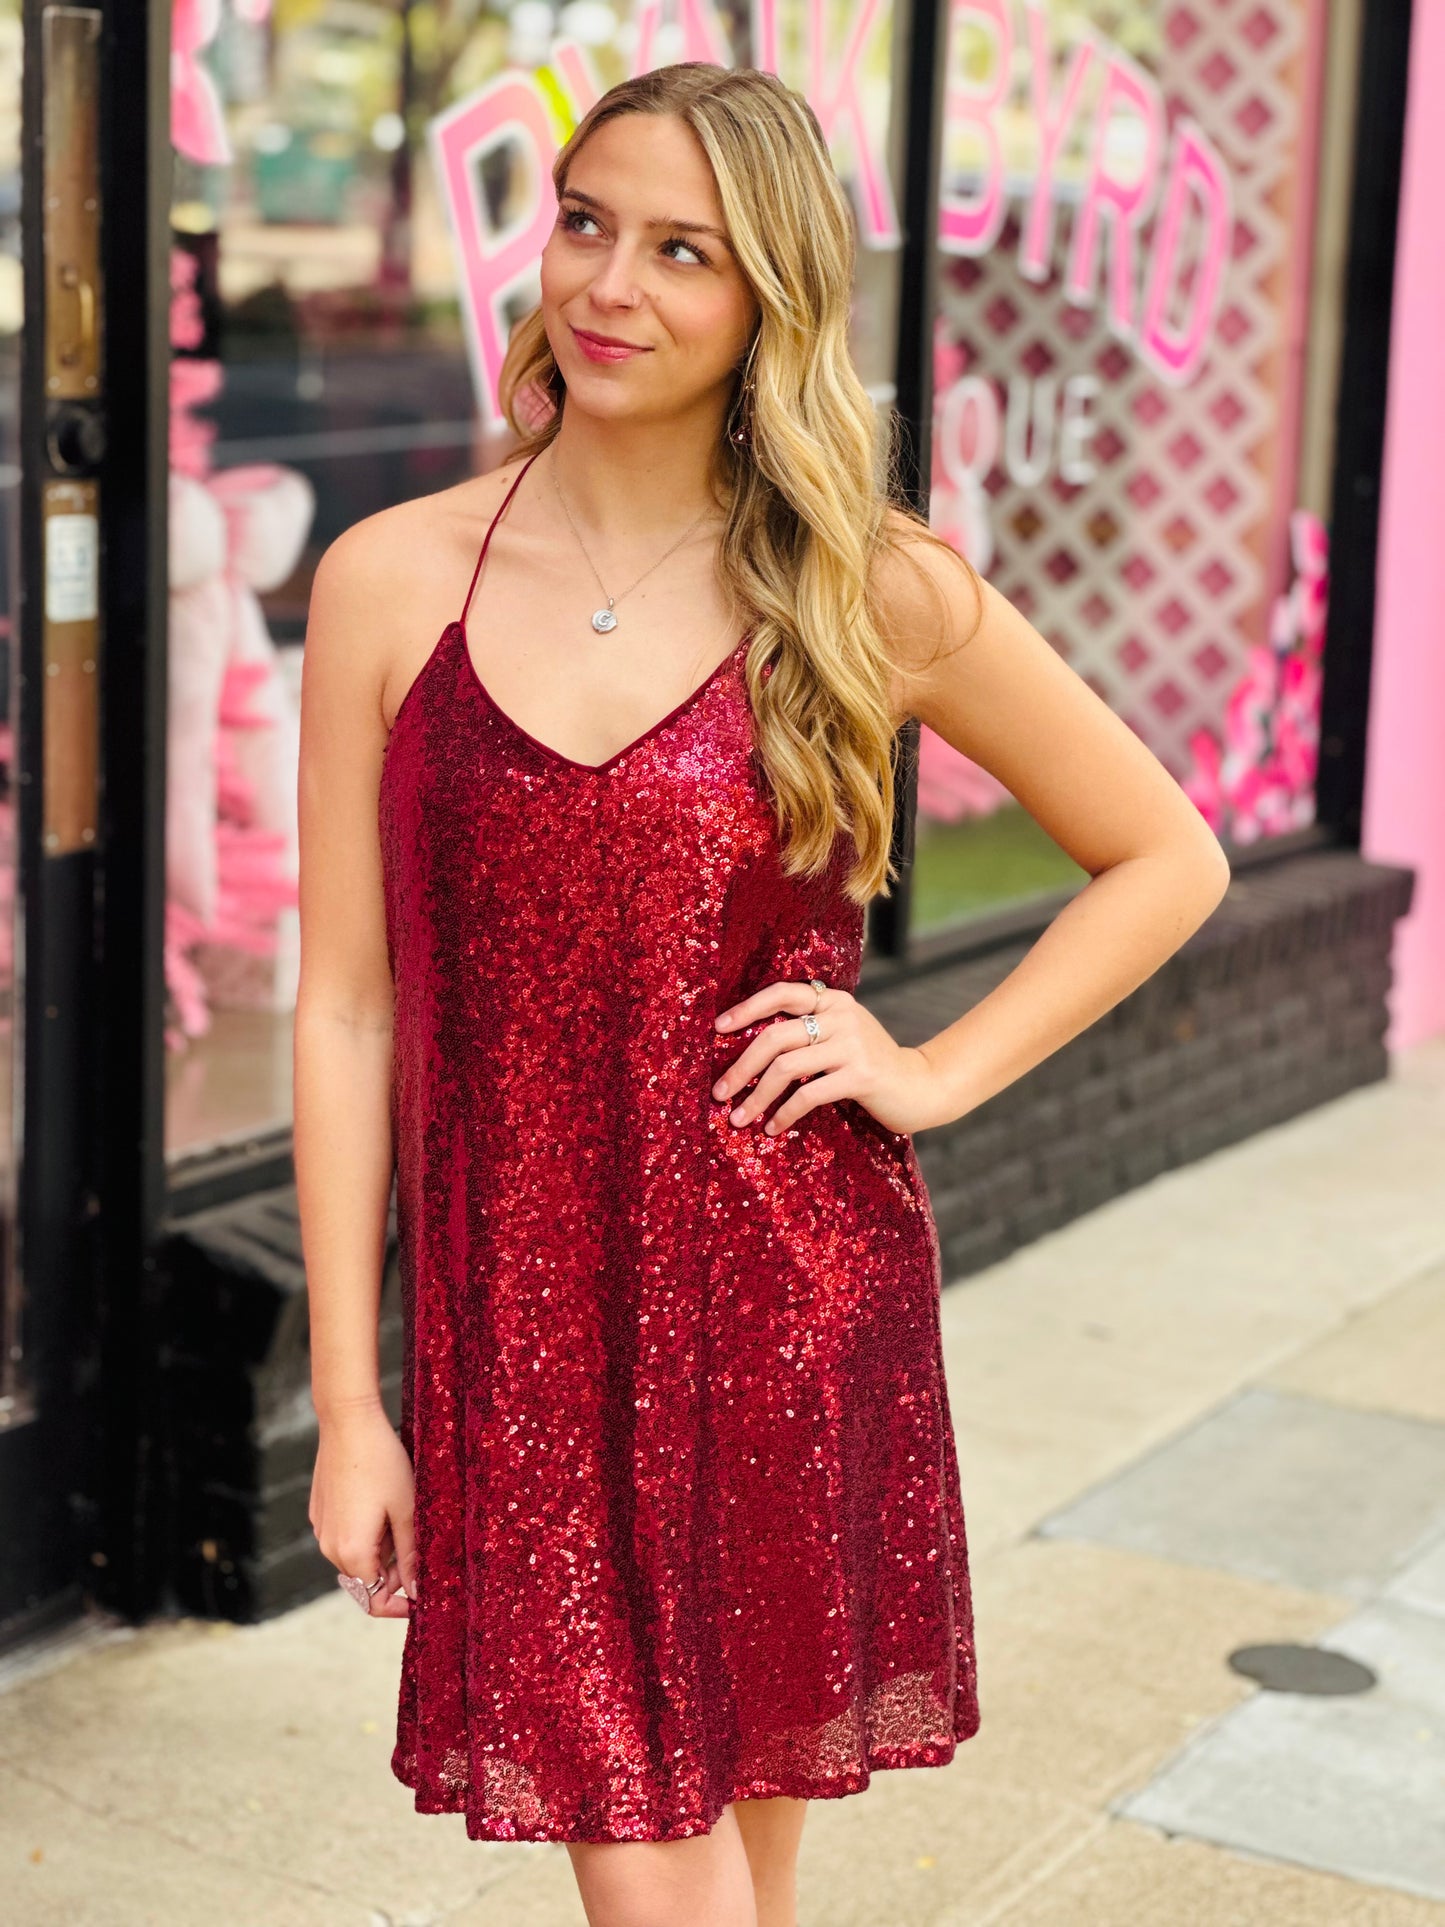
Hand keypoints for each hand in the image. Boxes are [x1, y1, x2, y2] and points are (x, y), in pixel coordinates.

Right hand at [309, 1397, 417, 1618]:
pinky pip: (346, 1536)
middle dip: (394, 1572)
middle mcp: (329, 1547)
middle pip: (366, 1579)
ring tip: (401, 1515)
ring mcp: (322, 1529)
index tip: (423, 1598)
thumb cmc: (383, 1463)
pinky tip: (381, 1503)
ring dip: (381, 1549)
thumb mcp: (406, 1511)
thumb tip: (417, 1592)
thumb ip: (410, 1556)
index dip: (400, 1605)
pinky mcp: (320, 1512)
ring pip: (357, 1557)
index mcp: (351, 1553)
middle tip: (420, 1544)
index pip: (373, 1600)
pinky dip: (366, 1532)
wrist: (348, 1422)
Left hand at [712, 979, 951, 1135]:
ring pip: (786, 1067)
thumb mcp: (842, 1036)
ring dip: (756, 1097)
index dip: (746, 1009)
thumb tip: (750, 1048)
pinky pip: (809, 1094)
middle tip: (719, 1092)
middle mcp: (842, 1016)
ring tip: (738, 1118)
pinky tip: (772, 1128)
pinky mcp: (861, 1075)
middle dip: (741, 1066)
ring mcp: (853, 1045)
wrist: (921, 1087)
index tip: (717, 1029)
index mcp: (834, 1000)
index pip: (782, 993)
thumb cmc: (870, 1065)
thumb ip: (808, 1031)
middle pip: (775, 1036)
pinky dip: (784, 1114)